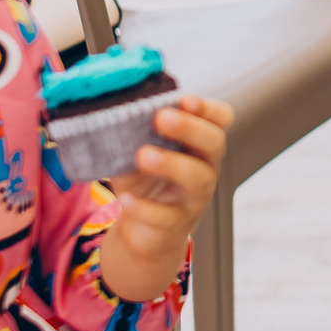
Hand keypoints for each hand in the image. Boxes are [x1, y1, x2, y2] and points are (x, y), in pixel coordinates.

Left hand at [104, 95, 231, 287]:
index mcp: (197, 143)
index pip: (219, 119)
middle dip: (190, 127)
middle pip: (214, 143)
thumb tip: (111, 113)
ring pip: (197, 178)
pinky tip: (127, 198)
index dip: (207, 108)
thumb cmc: (145, 182)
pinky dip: (145, 207)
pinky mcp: (175, 225)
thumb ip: (131, 133)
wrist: (145, 231)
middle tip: (161, 117)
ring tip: (142, 155)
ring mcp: (193, 197)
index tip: (184, 99)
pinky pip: (166, 216)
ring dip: (171, 163)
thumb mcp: (138, 151)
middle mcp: (204, 167)